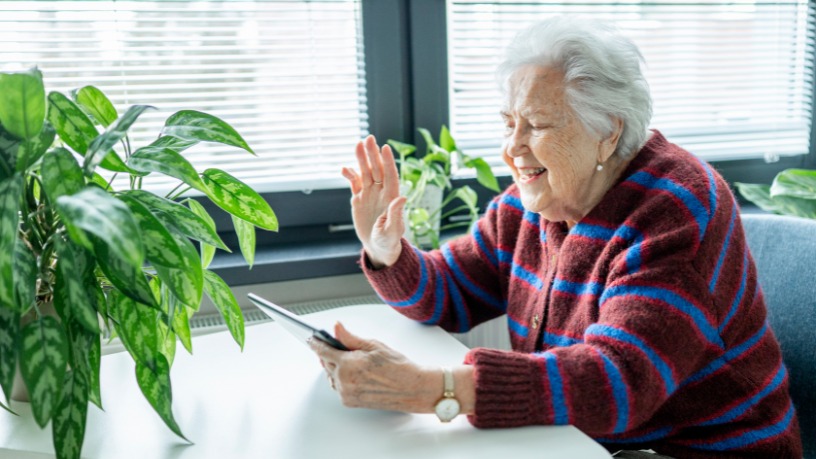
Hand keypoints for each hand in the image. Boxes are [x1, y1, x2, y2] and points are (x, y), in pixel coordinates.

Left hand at [308, 322, 440, 412]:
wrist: (412, 388)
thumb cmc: (398, 367)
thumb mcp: (373, 345)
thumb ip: (350, 337)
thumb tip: (336, 327)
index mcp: (349, 364)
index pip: (324, 351)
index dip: (316, 343)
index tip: (310, 338)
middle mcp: (344, 380)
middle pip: (326, 363)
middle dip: (328, 354)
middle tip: (334, 345)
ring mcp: (346, 393)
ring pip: (331, 376)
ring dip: (334, 367)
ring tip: (348, 359)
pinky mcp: (350, 401)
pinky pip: (338, 387)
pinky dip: (341, 378)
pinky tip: (352, 372)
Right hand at [342, 135, 406, 268]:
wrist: (378, 247)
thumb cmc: (389, 241)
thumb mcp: (392, 230)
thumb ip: (396, 214)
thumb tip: (402, 197)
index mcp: (391, 197)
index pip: (390, 175)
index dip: (388, 161)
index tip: (385, 147)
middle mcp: (381, 192)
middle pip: (377, 169)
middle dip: (373, 154)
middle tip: (369, 138)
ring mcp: (369, 194)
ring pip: (365, 173)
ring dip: (361, 160)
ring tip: (357, 144)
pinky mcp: (359, 199)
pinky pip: (354, 183)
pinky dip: (350, 175)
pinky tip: (344, 169)